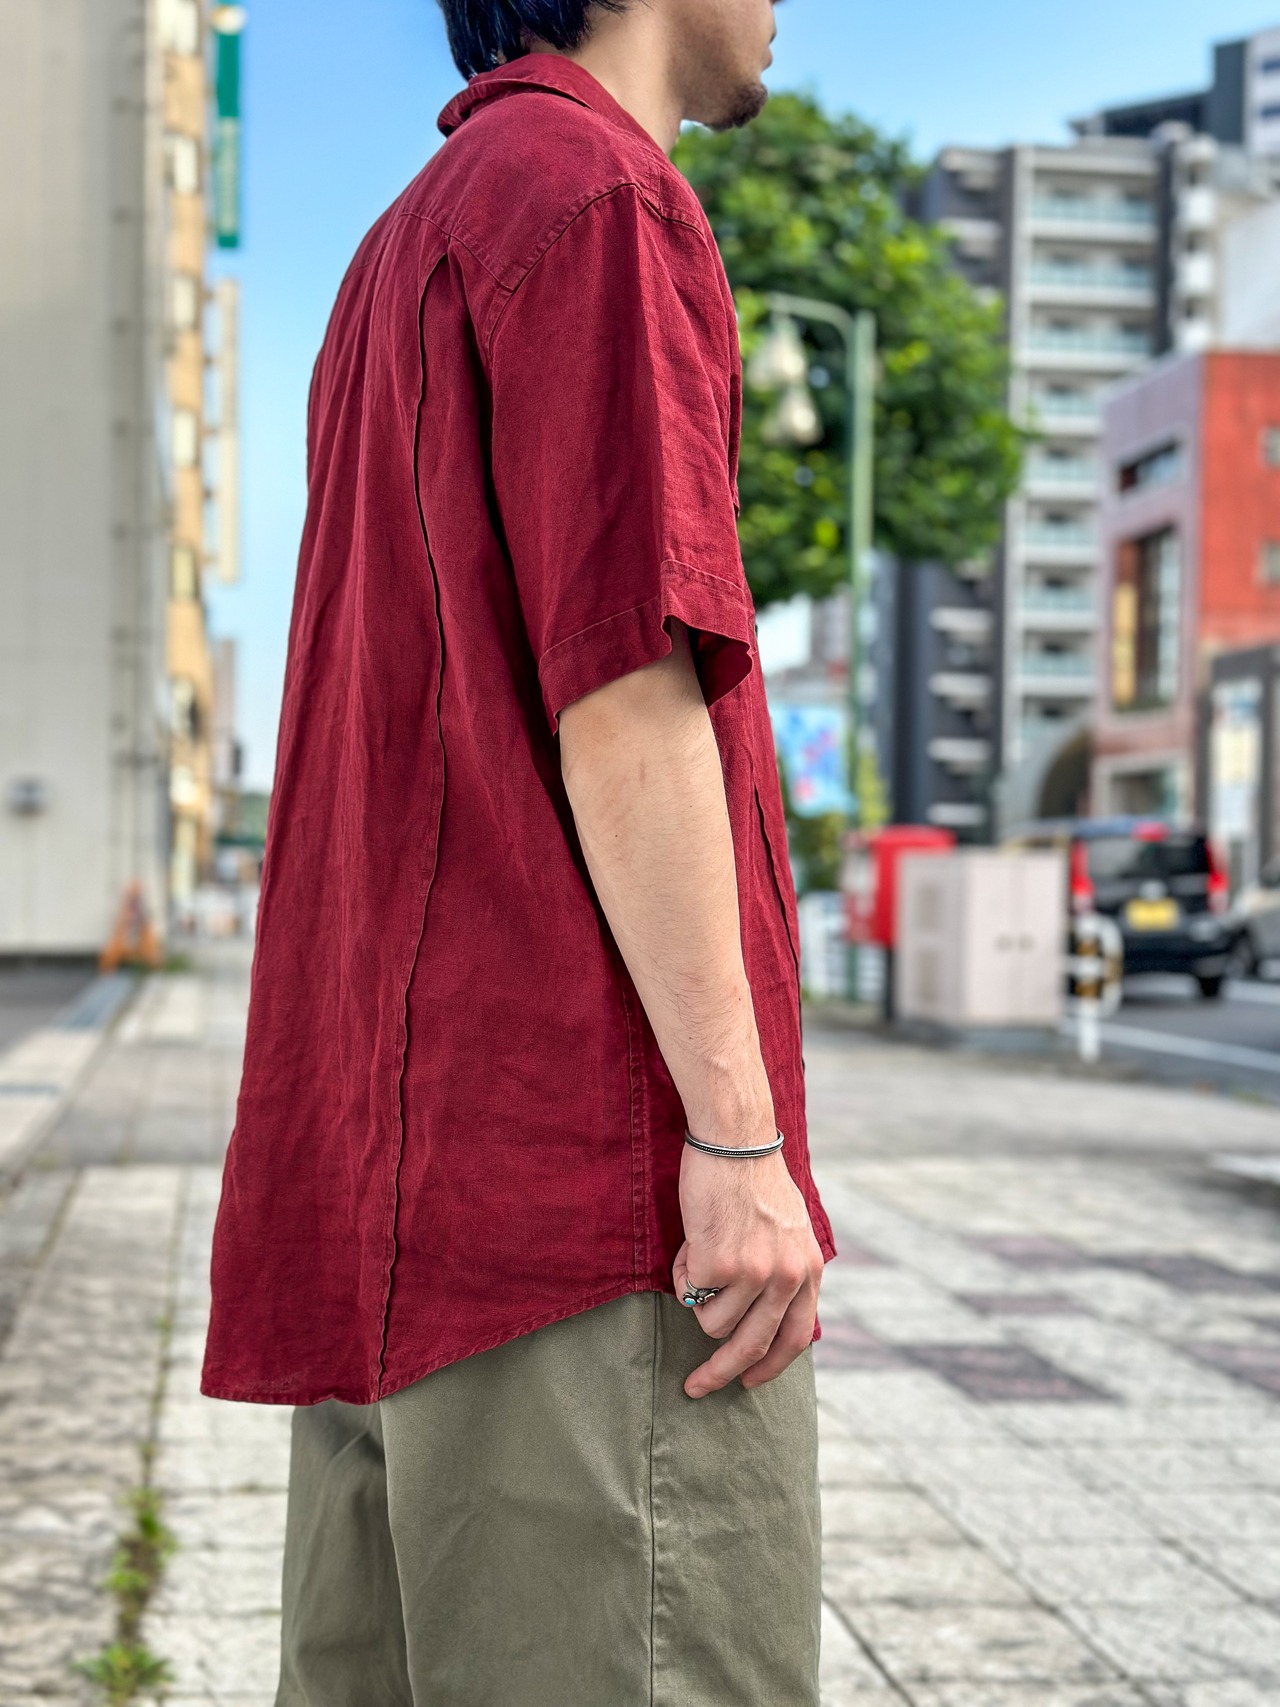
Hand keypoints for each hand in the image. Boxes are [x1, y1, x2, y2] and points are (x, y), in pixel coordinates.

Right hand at [672, 1144, 824, 1398]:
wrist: (735, 1140)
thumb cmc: (754, 1178)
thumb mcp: (790, 1230)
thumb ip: (783, 1273)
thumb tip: (760, 1317)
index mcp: (809, 1271)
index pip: (795, 1338)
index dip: (770, 1366)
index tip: (748, 1382)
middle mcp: (787, 1278)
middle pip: (752, 1345)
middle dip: (720, 1373)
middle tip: (696, 1386)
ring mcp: (753, 1273)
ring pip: (711, 1320)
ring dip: (697, 1297)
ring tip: (701, 1253)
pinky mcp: (719, 1264)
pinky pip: (689, 1291)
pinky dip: (683, 1272)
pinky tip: (693, 1239)